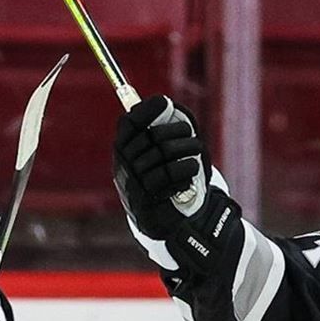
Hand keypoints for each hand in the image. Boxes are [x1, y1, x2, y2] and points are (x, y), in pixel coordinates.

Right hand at [114, 95, 220, 242]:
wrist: (160, 219)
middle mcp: (124, 165)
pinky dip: (186, 170)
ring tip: (197, 152)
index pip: (129, 124)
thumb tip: (164, 103)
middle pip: (153, 137)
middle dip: (178, 131)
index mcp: (123, 151)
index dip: (146, 111)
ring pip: (165, 154)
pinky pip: (170, 176)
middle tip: (192, 134)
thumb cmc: (161, 179)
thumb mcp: (156, 155)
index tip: (164, 102)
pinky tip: (190, 171)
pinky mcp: (148, 200)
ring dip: (188, 150)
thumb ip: (157, 131)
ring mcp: (134, 184)